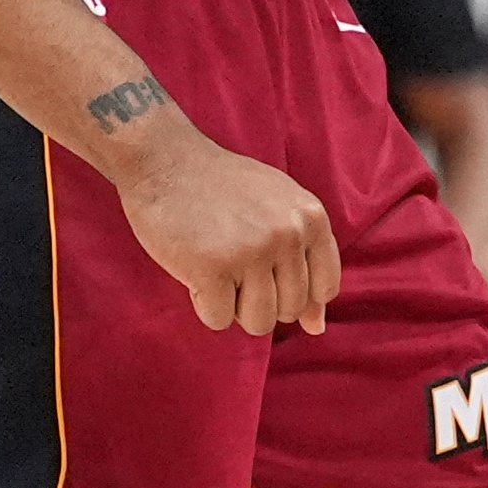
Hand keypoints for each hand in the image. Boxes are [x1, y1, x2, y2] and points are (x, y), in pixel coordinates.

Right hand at [105, 114, 341, 333]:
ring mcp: (251, 252)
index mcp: (311, 218)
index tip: (266, 274)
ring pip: (258, 322)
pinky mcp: (212, 268)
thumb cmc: (221, 188)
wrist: (164, 160)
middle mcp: (288, 235)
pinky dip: (204, 305)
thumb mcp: (278, 209)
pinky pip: (219, 319)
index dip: (293, 293)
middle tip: (233, 264)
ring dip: (233, 307)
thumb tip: (317, 328)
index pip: (323, 288)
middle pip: (289, 310)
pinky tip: (196, 273)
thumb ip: (305, 261)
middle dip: (259, 299)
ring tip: (217, 270)